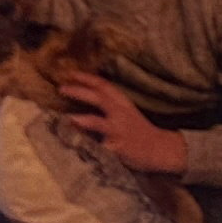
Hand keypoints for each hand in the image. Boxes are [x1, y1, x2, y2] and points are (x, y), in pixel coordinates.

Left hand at [56, 71, 186, 176]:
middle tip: (62, 88)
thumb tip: (81, 96)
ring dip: (84, 120)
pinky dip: (90, 146)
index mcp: (122, 102)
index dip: (86, 78)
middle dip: (80, 92)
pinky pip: (101, 147)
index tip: (69, 73)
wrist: (160, 148)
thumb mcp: (125, 111)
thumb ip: (107, 104)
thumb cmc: (138, 130)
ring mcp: (119, 131)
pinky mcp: (118, 148)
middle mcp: (120, 113)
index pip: (103, 85)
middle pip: (99, 98)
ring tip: (70, 119)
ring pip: (100, 123)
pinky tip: (77, 147)